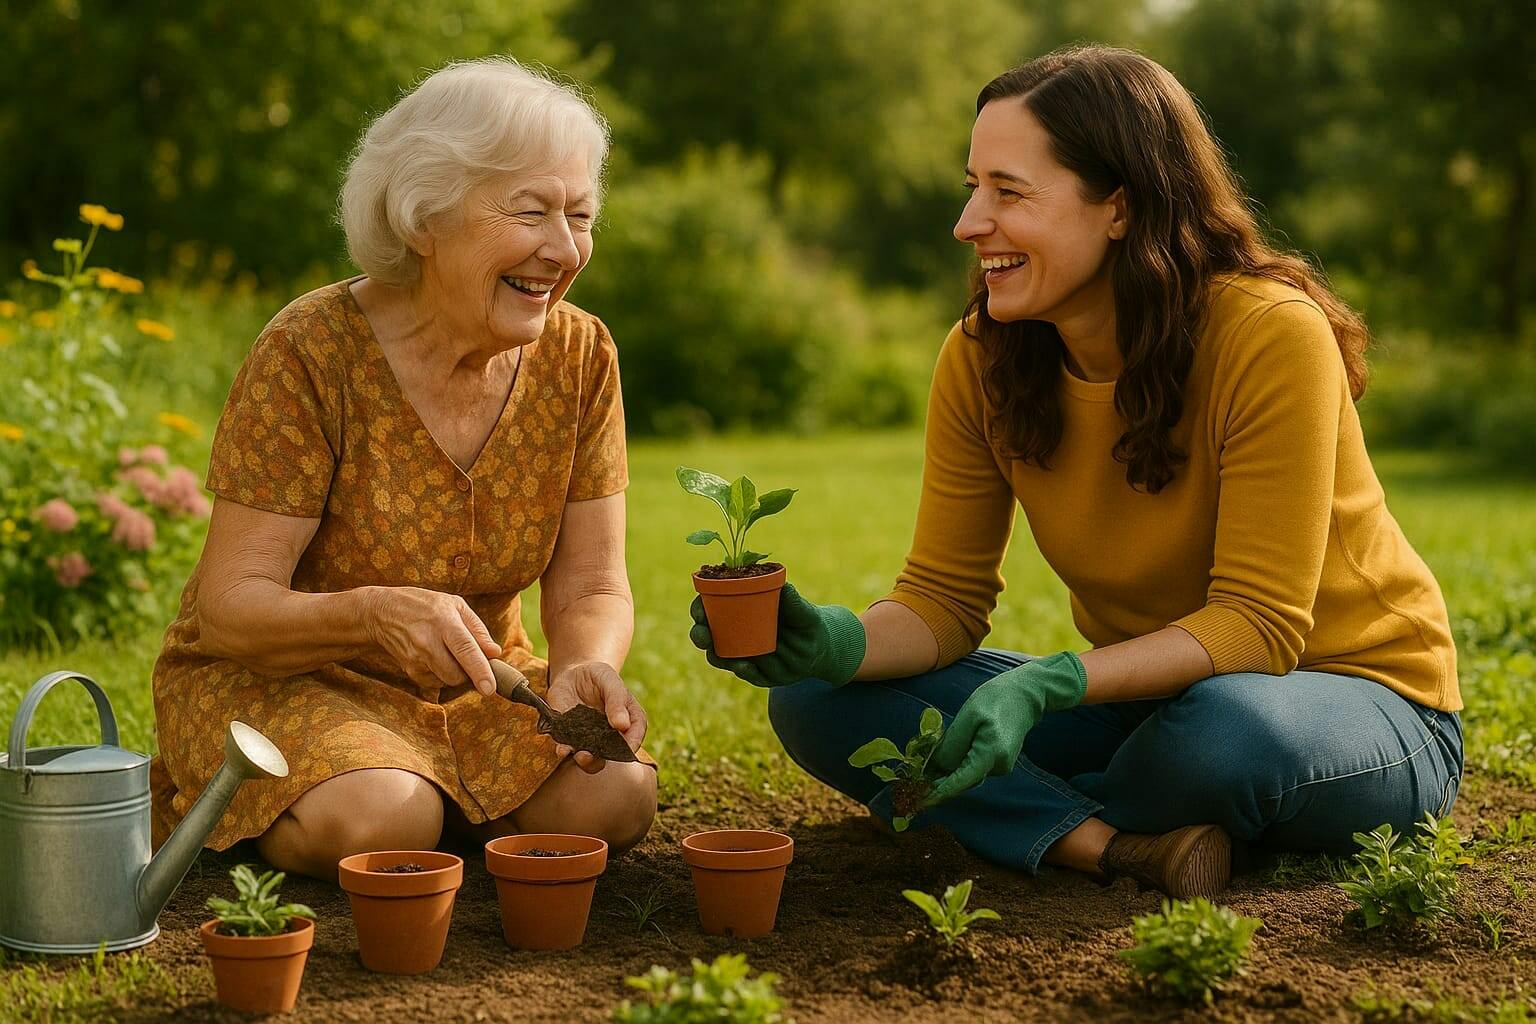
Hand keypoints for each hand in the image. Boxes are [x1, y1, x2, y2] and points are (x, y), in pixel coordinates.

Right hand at [363, 586, 500, 694]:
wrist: (382, 612)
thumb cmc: (425, 605)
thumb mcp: (455, 605)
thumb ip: (478, 630)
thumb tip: (495, 653)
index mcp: (444, 621)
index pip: (465, 649)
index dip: (480, 670)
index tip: (490, 689)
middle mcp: (428, 641)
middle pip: (457, 674)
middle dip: (470, 673)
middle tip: (470, 658)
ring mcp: (415, 658)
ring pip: (447, 680)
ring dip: (456, 673)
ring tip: (447, 651)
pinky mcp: (409, 670)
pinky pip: (435, 682)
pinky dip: (441, 674)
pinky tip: (434, 656)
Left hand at [545, 661, 647, 772]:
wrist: (572, 675)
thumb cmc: (598, 676)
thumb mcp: (609, 679)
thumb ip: (616, 699)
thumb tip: (623, 725)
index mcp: (629, 719)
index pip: (636, 734)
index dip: (632, 743)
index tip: (627, 747)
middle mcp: (612, 735)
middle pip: (614, 754)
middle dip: (606, 757)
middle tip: (601, 753)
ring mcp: (591, 740)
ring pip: (593, 759)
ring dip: (587, 761)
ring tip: (580, 755)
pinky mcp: (570, 739)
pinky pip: (569, 749)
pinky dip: (565, 751)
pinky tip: (562, 749)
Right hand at [689, 582, 865, 686]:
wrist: (820, 648)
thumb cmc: (806, 621)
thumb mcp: (802, 611)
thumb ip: (794, 601)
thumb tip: (786, 586)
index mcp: (739, 610)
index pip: (710, 607)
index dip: (699, 608)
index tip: (699, 609)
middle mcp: (735, 633)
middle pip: (706, 633)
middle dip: (699, 634)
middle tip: (704, 635)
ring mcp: (742, 653)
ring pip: (719, 656)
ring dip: (717, 655)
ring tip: (721, 654)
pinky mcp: (754, 672)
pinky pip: (743, 672)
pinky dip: (741, 669)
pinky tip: (744, 666)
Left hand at [925, 652, 1086, 806]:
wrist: (1025, 695)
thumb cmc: (996, 699)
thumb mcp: (968, 715)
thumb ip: (953, 743)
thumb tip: (938, 768)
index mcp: (991, 754)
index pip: (962, 781)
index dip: (940, 793)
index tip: (922, 802)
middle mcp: (999, 766)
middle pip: (963, 780)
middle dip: (941, 780)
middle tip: (917, 780)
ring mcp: (1001, 766)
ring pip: (968, 773)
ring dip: (949, 770)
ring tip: (929, 765)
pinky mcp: (999, 762)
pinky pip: (974, 767)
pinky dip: (959, 764)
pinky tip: (949, 753)